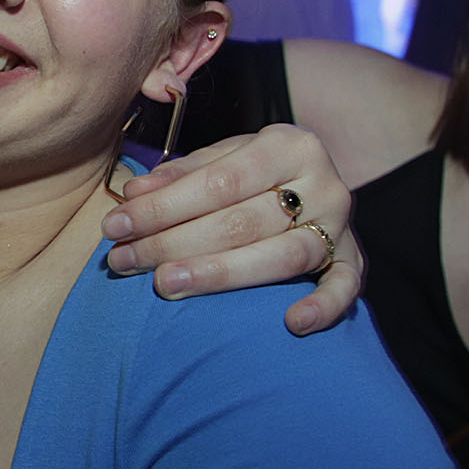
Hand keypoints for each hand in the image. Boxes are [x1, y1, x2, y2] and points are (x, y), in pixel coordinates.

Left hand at [102, 124, 362, 334]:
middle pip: (240, 221)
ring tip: (165, 285)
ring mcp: (341, 224)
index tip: (115, 225)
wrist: (313, 183)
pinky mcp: (353, 260)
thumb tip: (134, 192)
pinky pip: (346, 287)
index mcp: (289, 145)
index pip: (217, 182)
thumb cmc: (255, 173)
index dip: (162, 207)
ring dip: (218, 275)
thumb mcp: (222, 159)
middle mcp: (322, 182)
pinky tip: (293, 324)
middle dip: (173, 243)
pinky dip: (324, 307)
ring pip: (280, 256)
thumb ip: (181, 175)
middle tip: (123, 261)